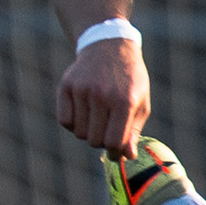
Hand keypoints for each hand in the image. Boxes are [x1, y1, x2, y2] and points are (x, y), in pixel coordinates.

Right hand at [54, 36, 148, 153]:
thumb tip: (126, 157)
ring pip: (79, 133)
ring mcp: (82, 90)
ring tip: (97, 118)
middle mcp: (101, 96)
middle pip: (95, 141)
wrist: (109, 47)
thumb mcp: (140, 103)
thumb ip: (133, 131)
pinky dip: (73, 123)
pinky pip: (64, 121)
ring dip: (88, 131)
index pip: (114, 142)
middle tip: (108, 129)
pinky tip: (84, 113)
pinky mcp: (66, 86)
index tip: (117, 151)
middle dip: (102, 141)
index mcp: (124, 101)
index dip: (116, 152)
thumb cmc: (129, 80)